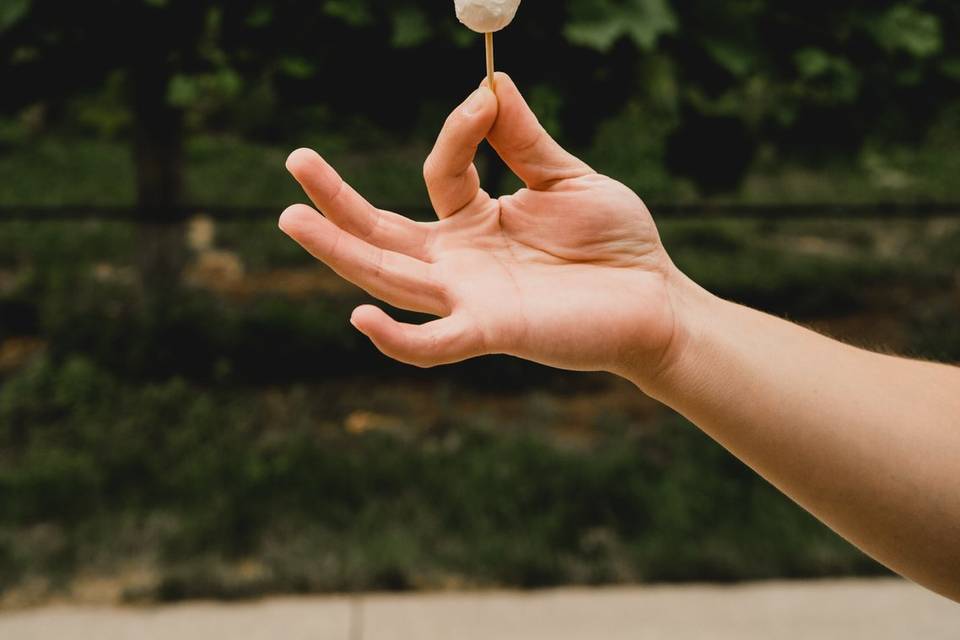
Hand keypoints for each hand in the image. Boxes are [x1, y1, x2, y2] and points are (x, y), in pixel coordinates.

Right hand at [280, 73, 682, 381]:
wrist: (658, 300)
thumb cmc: (616, 245)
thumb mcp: (567, 179)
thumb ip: (525, 141)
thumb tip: (492, 83)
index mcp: (476, 223)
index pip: (440, 175)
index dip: (456, 133)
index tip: (485, 99)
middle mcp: (461, 262)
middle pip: (383, 235)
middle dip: (337, 202)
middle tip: (295, 162)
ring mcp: (471, 298)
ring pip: (391, 277)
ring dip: (340, 250)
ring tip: (291, 216)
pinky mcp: (494, 330)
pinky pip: (436, 342)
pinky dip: (398, 338)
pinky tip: (360, 317)